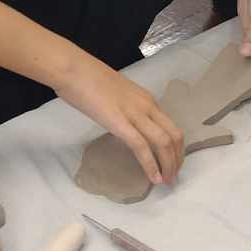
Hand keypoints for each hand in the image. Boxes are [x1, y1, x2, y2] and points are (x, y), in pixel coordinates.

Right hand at [57, 53, 183, 185]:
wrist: (73, 68)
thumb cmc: (87, 78)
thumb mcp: (116, 94)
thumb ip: (125, 109)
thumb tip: (124, 125)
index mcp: (146, 99)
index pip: (171, 126)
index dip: (176, 147)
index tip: (172, 162)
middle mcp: (147, 106)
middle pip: (174, 136)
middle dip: (177, 159)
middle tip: (173, 177)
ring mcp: (135, 114)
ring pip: (163, 142)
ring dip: (168, 165)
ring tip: (166, 182)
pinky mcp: (120, 123)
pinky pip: (141, 147)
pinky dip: (151, 165)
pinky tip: (153, 178)